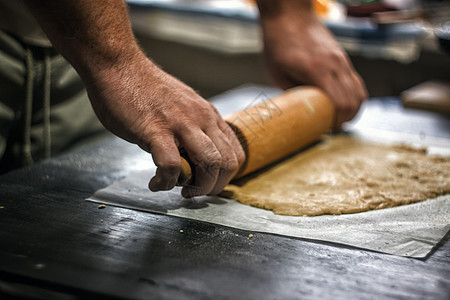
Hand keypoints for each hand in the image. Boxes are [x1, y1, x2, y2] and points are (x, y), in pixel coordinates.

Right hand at [87, 54, 244, 196]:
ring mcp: (181, 123)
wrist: (118, 66)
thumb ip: (191, 130)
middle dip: (215, 187)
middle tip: (196, 193)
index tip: (209, 184)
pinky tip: (156, 183)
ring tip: (181, 191)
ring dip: (198, 187)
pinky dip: (166, 182)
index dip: (226, 176)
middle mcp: (202, 118)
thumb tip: (190, 158)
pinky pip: (171, 165)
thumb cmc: (145, 90)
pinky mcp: (156, 130)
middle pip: (228, 163)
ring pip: (209, 164)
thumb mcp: (181, 108)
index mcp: (209, 115)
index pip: (235, 153)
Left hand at [258, 4, 367, 127]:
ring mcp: (342, 60)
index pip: (339, 103)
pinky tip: (344, 105)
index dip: (336, 121)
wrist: (290, 15)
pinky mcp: (343, 58)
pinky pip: (356, 82)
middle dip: (345, 119)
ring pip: (360, 92)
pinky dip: (354, 97)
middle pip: (353, 100)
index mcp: (317, 69)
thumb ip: (292, 93)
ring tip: (339, 119)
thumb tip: (300, 113)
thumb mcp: (277, 73)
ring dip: (353, 110)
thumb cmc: (278, 43)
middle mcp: (335, 64)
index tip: (327, 130)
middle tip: (332, 128)